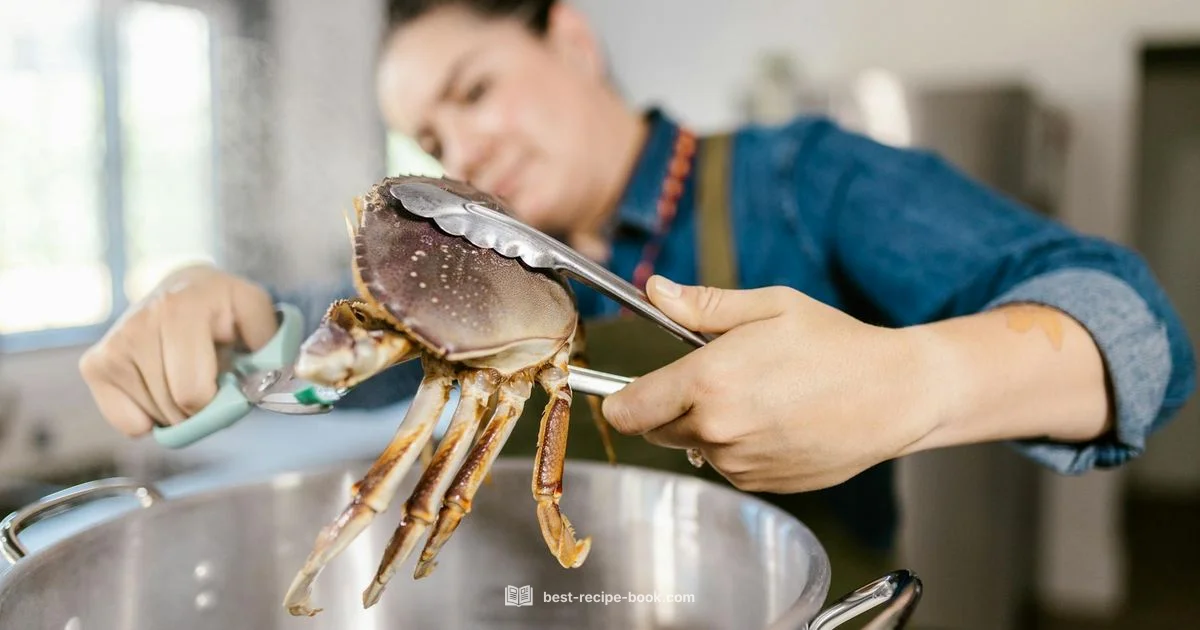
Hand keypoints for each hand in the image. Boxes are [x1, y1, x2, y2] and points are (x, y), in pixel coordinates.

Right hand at [79, 264, 277, 436]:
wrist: (183, 288)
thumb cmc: (224, 308)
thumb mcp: (255, 314)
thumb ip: (271, 348)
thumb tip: (267, 384)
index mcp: (182, 308)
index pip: (192, 393)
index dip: (218, 401)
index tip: (226, 381)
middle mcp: (140, 322)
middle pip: (172, 409)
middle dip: (198, 407)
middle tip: (206, 378)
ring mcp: (113, 344)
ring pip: (150, 419)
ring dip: (175, 410)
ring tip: (183, 374)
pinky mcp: (94, 364)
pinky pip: (126, 424)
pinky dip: (147, 417)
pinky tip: (159, 384)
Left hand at [601, 275, 941, 493]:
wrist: (896, 395)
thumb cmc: (835, 343)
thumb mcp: (769, 307)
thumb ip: (702, 305)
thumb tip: (653, 290)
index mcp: (709, 382)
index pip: (626, 410)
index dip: (619, 399)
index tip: (625, 389)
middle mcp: (717, 431)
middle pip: (655, 429)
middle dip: (669, 405)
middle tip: (713, 377)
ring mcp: (739, 463)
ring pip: (692, 447)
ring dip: (706, 426)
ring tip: (757, 395)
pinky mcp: (762, 484)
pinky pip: (727, 466)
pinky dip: (736, 446)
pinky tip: (775, 420)